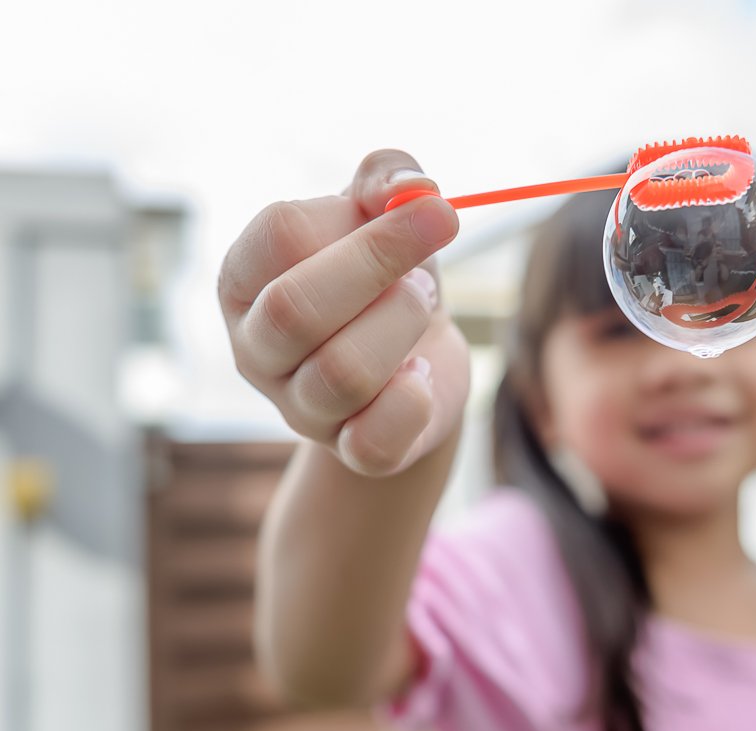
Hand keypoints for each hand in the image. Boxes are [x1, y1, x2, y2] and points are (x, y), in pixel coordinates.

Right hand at [218, 149, 467, 476]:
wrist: (422, 359)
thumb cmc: (389, 277)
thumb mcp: (387, 213)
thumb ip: (390, 176)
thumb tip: (415, 189)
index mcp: (247, 277)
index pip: (280, 234)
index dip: (365, 221)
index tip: (433, 212)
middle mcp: (255, 348)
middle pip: (295, 310)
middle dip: (380, 272)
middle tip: (423, 271)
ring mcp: (297, 408)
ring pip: (340, 374)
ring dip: (401, 328)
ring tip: (421, 310)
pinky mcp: (351, 453)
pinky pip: (372, 441)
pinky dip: (412, 403)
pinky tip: (421, 377)